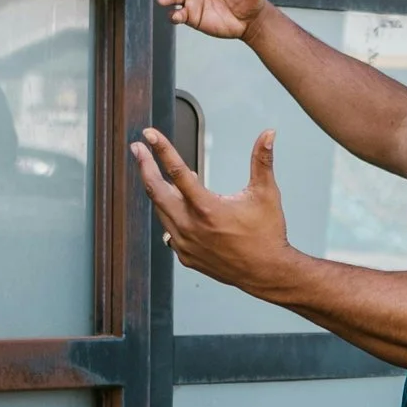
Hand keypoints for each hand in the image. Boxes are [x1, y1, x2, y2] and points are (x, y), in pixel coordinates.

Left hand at [132, 122, 295, 293]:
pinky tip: (178, 205)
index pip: (177, 171)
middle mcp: (190, 226)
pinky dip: (170, 214)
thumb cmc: (267, 233)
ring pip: (161, 210)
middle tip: (138, 149)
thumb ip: (262, 160)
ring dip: (158, 189)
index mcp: (207, 208)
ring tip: (160, 174)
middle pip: (156, 191)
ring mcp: (185, 244)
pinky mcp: (185, 256)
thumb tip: (268, 134)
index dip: (162, 149)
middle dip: (145, 166)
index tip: (149, 134)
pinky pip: (169, 230)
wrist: (266, 273)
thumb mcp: (265, 193)